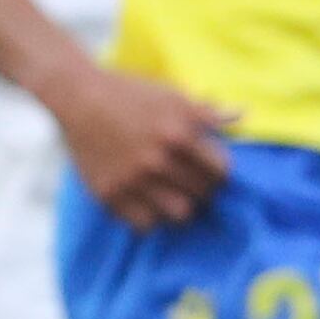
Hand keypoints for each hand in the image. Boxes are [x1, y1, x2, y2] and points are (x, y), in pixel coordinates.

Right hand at [50, 64, 237, 227]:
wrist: (78, 96)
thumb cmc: (131, 93)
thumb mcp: (172, 95)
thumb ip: (207, 111)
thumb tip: (242, 115)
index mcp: (178, 133)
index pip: (221, 171)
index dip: (220, 172)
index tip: (212, 170)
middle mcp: (157, 160)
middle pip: (204, 195)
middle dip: (204, 190)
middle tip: (194, 184)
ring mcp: (131, 179)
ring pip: (179, 214)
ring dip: (182, 207)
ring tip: (175, 196)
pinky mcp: (108, 194)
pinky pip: (144, 225)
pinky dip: (151, 218)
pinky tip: (149, 203)